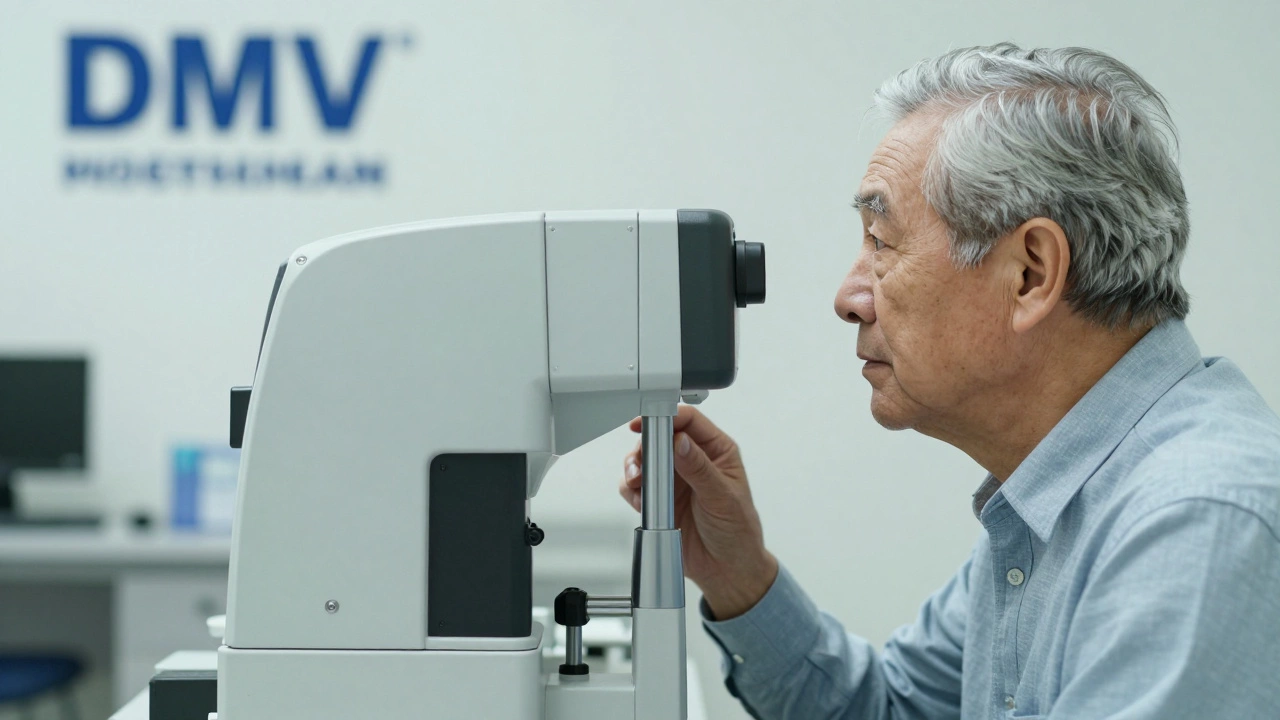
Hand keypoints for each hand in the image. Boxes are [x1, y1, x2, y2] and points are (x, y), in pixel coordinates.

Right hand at [619, 406, 778, 619]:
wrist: (726, 570)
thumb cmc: (737, 532)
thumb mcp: (722, 497)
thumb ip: (699, 468)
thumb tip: (680, 442)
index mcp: (717, 451)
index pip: (689, 422)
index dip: (667, 416)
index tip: (647, 422)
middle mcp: (693, 461)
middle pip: (660, 437)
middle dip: (646, 447)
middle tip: (641, 462)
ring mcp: (675, 480)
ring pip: (644, 460)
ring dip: (635, 469)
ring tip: (638, 482)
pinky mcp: (659, 499)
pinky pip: (636, 486)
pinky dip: (632, 491)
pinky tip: (642, 501)